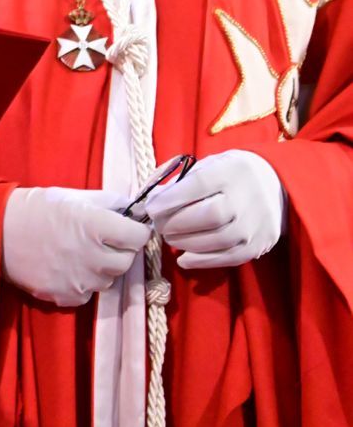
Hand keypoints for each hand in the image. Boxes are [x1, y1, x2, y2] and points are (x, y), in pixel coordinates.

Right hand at [1, 186, 151, 307]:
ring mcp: (80, 281)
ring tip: (82, 254)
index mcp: (97, 226)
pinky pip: (89, 294)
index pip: (139, 236)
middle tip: (103, 241)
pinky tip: (68, 268)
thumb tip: (135, 210)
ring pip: (109, 279)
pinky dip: (85, 283)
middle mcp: (93, 257)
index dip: (136, 230)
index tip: (129, 228)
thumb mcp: (75, 197)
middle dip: (121, 250)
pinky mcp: (66, 298)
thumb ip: (110, 203)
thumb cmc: (38, 208)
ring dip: (103, 268)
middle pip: (127, 261)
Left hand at [146, 150, 285, 269]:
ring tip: (170, 237)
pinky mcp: (259, 244)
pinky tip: (184, 257)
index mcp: (232, 170)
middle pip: (207, 216)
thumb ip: (183, 181)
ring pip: (216, 240)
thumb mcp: (210, 165)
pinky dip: (202, 260)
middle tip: (159, 225)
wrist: (276, 184)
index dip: (171, 199)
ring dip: (185, 242)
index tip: (151, 208)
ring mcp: (256, 223)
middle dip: (175, 223)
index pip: (198, 185)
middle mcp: (248, 197)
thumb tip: (154, 201)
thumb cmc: (231, 173)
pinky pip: (228, 258)